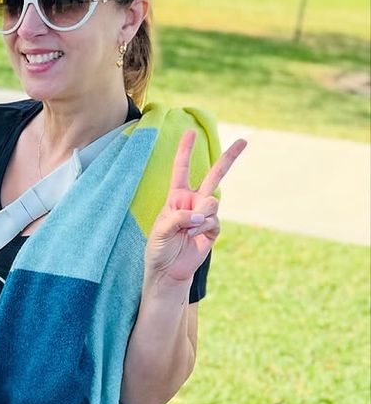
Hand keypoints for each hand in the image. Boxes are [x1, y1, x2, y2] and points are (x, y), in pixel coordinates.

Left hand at [146, 131, 246, 284]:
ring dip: (200, 216)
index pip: (181, 170)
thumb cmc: (158, 249)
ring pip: (213, 202)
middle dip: (229, 159)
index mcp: (176, 197)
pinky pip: (214, 220)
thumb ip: (179, 217)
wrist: (168, 270)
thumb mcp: (160, 230)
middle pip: (214, 176)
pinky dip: (203, 227)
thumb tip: (202, 213)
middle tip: (244, 141)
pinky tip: (193, 236)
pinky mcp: (213, 228)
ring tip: (187, 230)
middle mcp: (193, 201)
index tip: (191, 132)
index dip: (185, 151)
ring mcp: (205, 214)